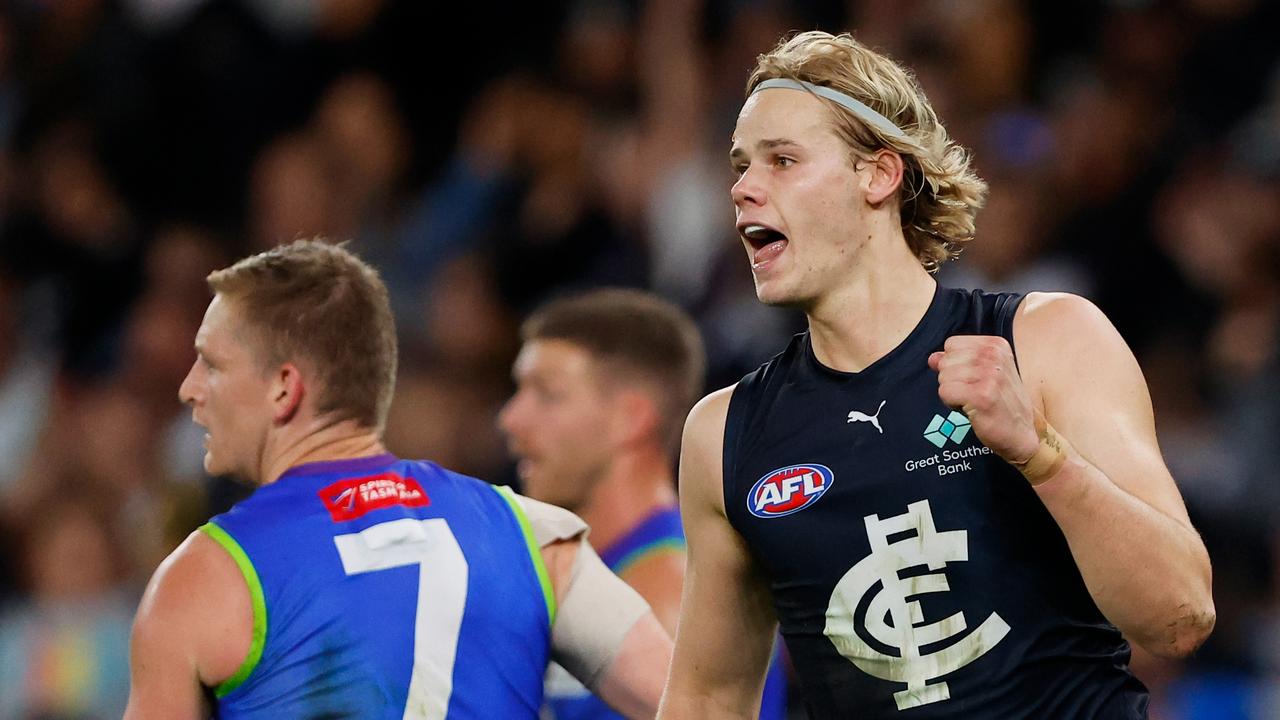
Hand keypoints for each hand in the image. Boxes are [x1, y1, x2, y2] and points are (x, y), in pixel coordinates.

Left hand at [927, 335, 1039, 463]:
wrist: (1020, 433)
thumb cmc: (1002, 403)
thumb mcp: (984, 374)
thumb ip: (957, 362)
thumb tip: (932, 358)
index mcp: (996, 345)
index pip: (952, 344)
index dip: (955, 364)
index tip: (973, 378)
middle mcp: (994, 356)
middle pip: (945, 361)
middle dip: (952, 380)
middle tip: (974, 393)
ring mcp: (989, 375)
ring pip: (943, 377)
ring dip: (953, 393)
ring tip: (973, 401)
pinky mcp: (981, 396)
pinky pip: (945, 392)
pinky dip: (952, 403)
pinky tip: (970, 408)